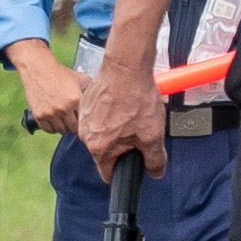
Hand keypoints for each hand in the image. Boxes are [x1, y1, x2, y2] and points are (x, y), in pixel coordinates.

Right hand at [11, 46, 88, 134]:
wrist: (39, 69)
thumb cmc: (61, 74)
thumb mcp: (81, 78)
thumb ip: (91, 90)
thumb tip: (101, 99)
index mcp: (76, 100)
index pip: (84, 121)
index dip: (85, 122)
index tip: (84, 121)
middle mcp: (63, 108)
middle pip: (73, 129)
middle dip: (75, 126)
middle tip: (74, 122)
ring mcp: (50, 113)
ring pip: (61, 130)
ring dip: (64, 127)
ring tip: (65, 121)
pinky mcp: (39, 115)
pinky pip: (48, 129)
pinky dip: (52, 127)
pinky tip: (55, 121)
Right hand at [78, 51, 167, 178]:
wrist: (126, 66)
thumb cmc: (136, 98)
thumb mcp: (152, 135)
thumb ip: (154, 159)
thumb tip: (155, 172)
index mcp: (99, 147)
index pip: (108, 174)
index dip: (123, 172)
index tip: (131, 166)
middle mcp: (86, 134)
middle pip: (106, 152)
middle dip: (122, 147)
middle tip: (138, 132)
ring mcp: (84, 118)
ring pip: (102, 134)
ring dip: (116, 130)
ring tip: (132, 115)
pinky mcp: (87, 103)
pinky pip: (99, 118)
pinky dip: (110, 114)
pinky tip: (124, 104)